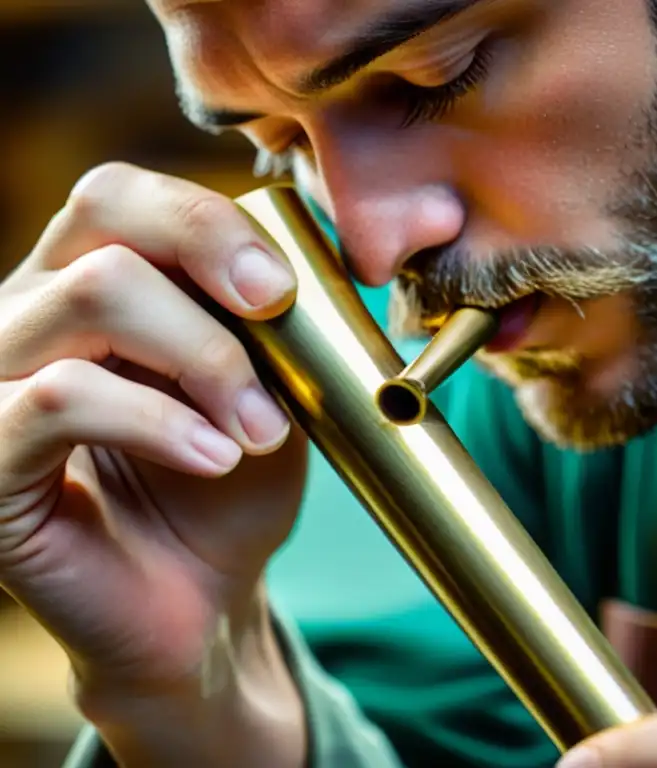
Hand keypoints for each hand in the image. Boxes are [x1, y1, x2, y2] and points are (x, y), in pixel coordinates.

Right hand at [0, 163, 307, 764]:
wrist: (200, 596)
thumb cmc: (230, 485)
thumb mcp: (266, 387)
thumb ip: (262, 321)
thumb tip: (287, 265)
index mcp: (89, 283)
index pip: (119, 196)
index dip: (206, 225)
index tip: (281, 291)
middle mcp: (28, 317)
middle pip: (107, 235)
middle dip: (216, 297)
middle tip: (278, 366)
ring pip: (90, 297)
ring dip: (205, 363)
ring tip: (257, 431)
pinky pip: (59, 396)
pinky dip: (158, 420)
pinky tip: (214, 458)